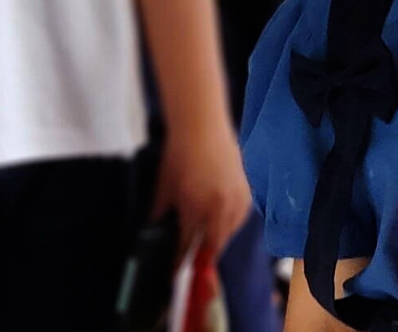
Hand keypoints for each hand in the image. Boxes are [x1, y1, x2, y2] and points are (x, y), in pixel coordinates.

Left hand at [153, 118, 251, 256]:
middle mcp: (218, 208)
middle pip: (212, 246)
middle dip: (201, 255)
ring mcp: (235, 201)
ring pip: (228, 234)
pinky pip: (239, 219)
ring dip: (216, 240)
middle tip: (192, 259)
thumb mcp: (164, 186)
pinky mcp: (246, 193)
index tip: (173, 272)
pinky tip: (220, 221)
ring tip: (205, 240)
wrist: (201, 127)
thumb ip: (158, 213)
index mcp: (194, 208)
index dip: (179, 261)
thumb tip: (152, 232)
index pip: (187, 245)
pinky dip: (229, 224)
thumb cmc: (179, 154)